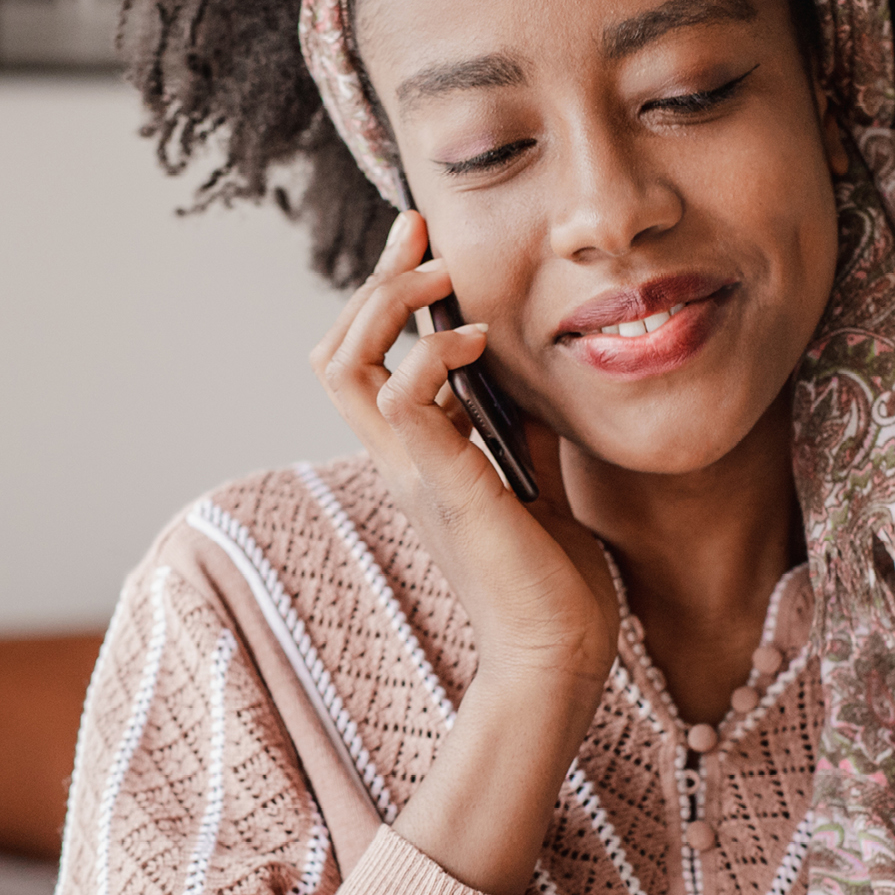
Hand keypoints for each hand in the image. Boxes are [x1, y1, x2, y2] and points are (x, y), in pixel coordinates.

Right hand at [310, 211, 613, 684]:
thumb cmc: (551, 584)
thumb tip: (528, 369)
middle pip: (335, 350)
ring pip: (345, 363)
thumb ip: (518, 426)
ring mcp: (413, 473)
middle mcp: (400, 460)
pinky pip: (402, 397)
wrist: (559, 659)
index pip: (362, 360)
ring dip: (391, 302)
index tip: (424, 241)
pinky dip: (431, 352)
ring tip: (444, 278)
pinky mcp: (444, 486)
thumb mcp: (536, 479)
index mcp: (416, 458)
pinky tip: (478, 342)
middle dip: (375, 279)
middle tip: (422, 234)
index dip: (382, 293)